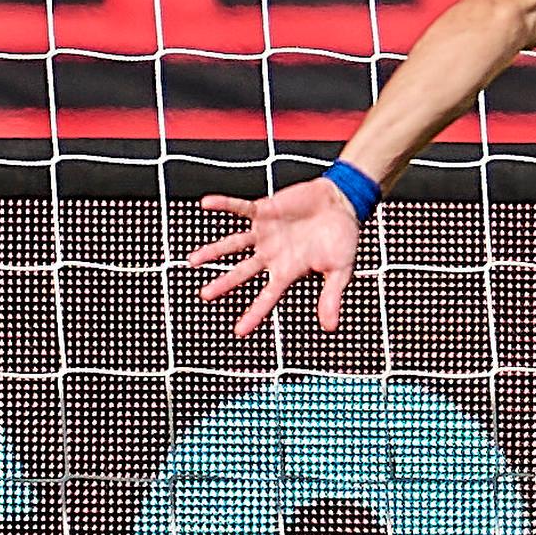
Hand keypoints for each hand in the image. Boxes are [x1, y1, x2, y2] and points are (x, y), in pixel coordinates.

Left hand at [188, 181, 362, 335]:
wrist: (342, 203)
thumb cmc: (343, 237)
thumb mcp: (340, 270)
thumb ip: (331, 296)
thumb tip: (330, 327)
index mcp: (289, 271)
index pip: (268, 297)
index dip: (253, 314)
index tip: (239, 331)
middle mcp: (272, 254)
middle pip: (242, 272)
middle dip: (224, 284)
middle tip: (205, 295)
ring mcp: (266, 233)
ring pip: (233, 244)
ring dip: (213, 251)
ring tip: (192, 261)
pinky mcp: (265, 211)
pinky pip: (240, 208)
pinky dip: (224, 205)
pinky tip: (206, 204)